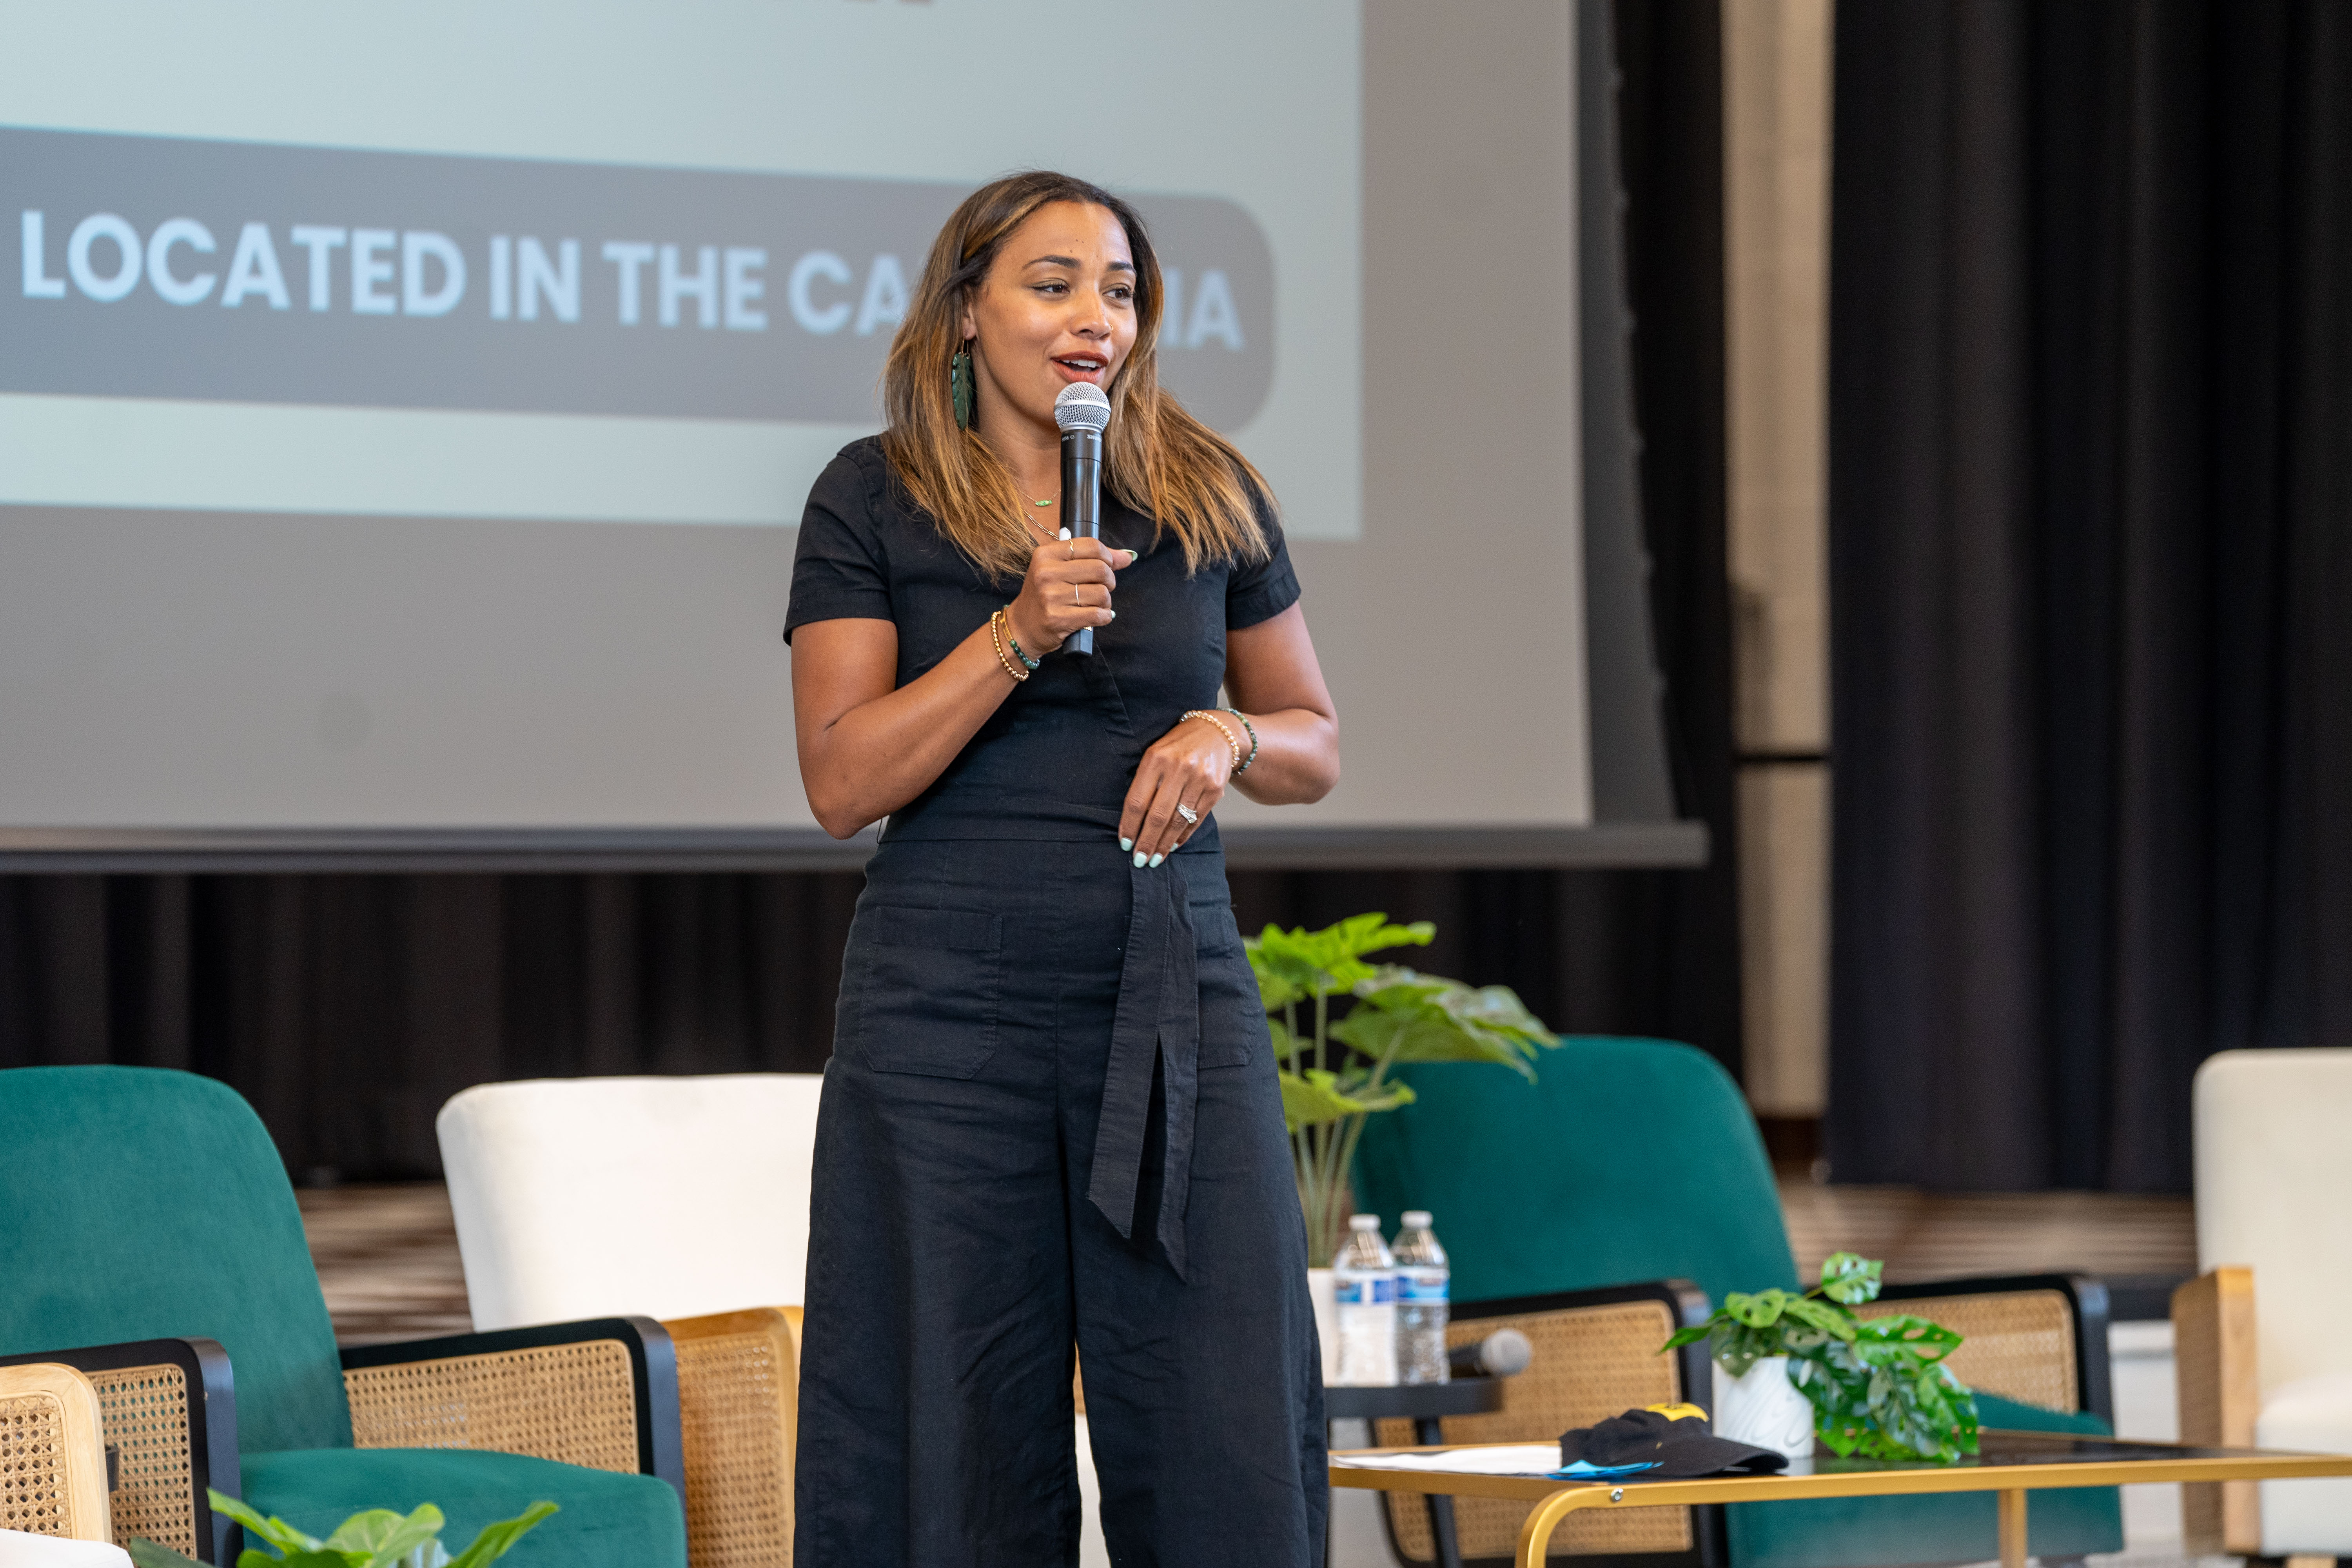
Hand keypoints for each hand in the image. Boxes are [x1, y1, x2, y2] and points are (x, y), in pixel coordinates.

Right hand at [1006, 536, 1136, 655]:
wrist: (1022, 627)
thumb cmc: (1044, 595)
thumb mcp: (1059, 569)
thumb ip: (1092, 559)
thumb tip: (1127, 556)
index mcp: (1046, 554)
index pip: (1092, 546)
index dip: (1108, 557)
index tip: (1108, 566)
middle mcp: (1046, 573)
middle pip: (1100, 569)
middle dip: (1109, 580)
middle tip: (1102, 587)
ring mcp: (1051, 597)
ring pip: (1101, 593)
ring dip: (1106, 601)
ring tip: (1095, 604)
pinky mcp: (1058, 619)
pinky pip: (1098, 615)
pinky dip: (1104, 616)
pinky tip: (1096, 616)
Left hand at [1121, 714, 1234, 865]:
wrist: (1218, 733)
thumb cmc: (1178, 745)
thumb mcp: (1155, 753)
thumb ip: (1144, 781)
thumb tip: (1132, 821)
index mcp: (1156, 758)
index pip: (1137, 801)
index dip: (1129, 825)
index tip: (1125, 843)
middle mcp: (1179, 768)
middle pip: (1157, 816)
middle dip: (1146, 842)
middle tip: (1140, 860)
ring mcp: (1199, 779)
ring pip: (1178, 821)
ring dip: (1164, 844)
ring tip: (1155, 859)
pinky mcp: (1215, 789)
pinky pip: (1196, 819)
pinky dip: (1183, 836)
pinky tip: (1173, 845)